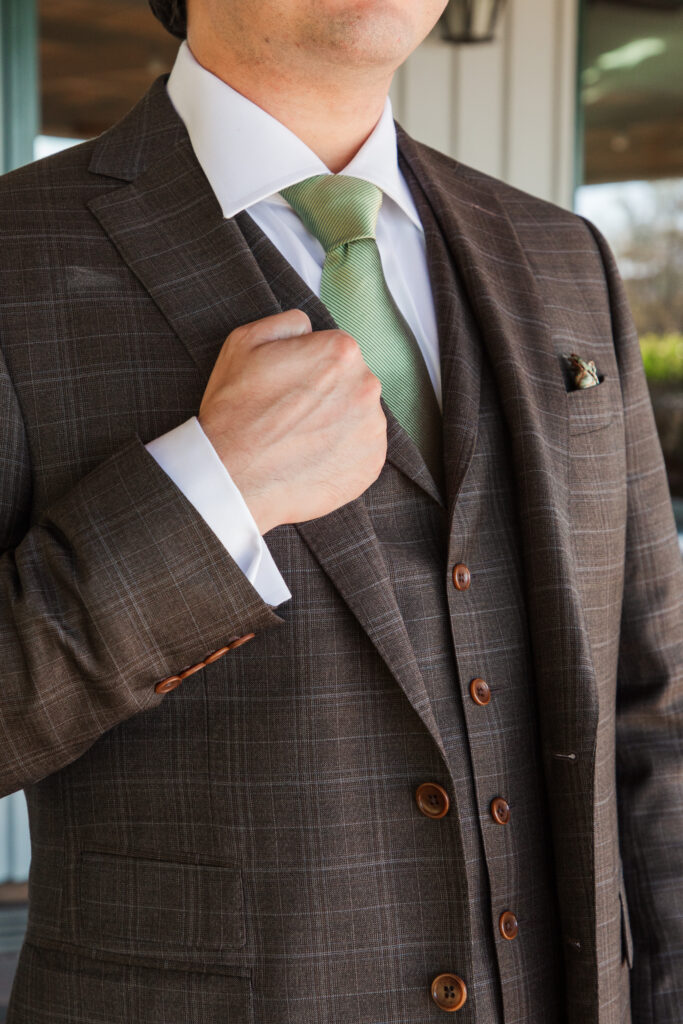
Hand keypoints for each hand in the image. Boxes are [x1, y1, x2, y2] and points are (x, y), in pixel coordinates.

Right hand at [198, 309, 386, 534]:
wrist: (232, 479)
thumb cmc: (234, 412)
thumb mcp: (245, 342)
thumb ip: (289, 323)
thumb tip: (310, 330)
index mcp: (341, 351)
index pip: (336, 353)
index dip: (310, 370)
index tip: (290, 389)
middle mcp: (367, 386)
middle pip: (352, 384)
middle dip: (328, 397)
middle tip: (292, 417)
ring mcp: (373, 428)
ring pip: (359, 418)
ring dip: (337, 425)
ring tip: (300, 441)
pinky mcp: (372, 464)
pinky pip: (362, 452)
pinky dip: (342, 456)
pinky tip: (312, 460)